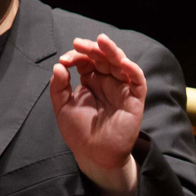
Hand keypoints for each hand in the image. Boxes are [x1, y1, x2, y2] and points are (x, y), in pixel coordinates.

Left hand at [49, 34, 144, 195]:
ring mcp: (122, 89)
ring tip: (101, 41)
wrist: (93, 154)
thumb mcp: (62, 107)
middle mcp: (107, 82)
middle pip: (104, 57)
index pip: (87, 60)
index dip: (77, 55)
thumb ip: (58, 87)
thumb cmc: (79, 132)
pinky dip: (132, 69)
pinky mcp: (135, 99)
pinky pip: (137, 80)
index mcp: (91, 81)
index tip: (64, 60)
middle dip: (92, 48)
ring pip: (121, 63)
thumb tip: (58, 66)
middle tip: (79, 44)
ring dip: (112, 51)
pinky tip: (122, 62)